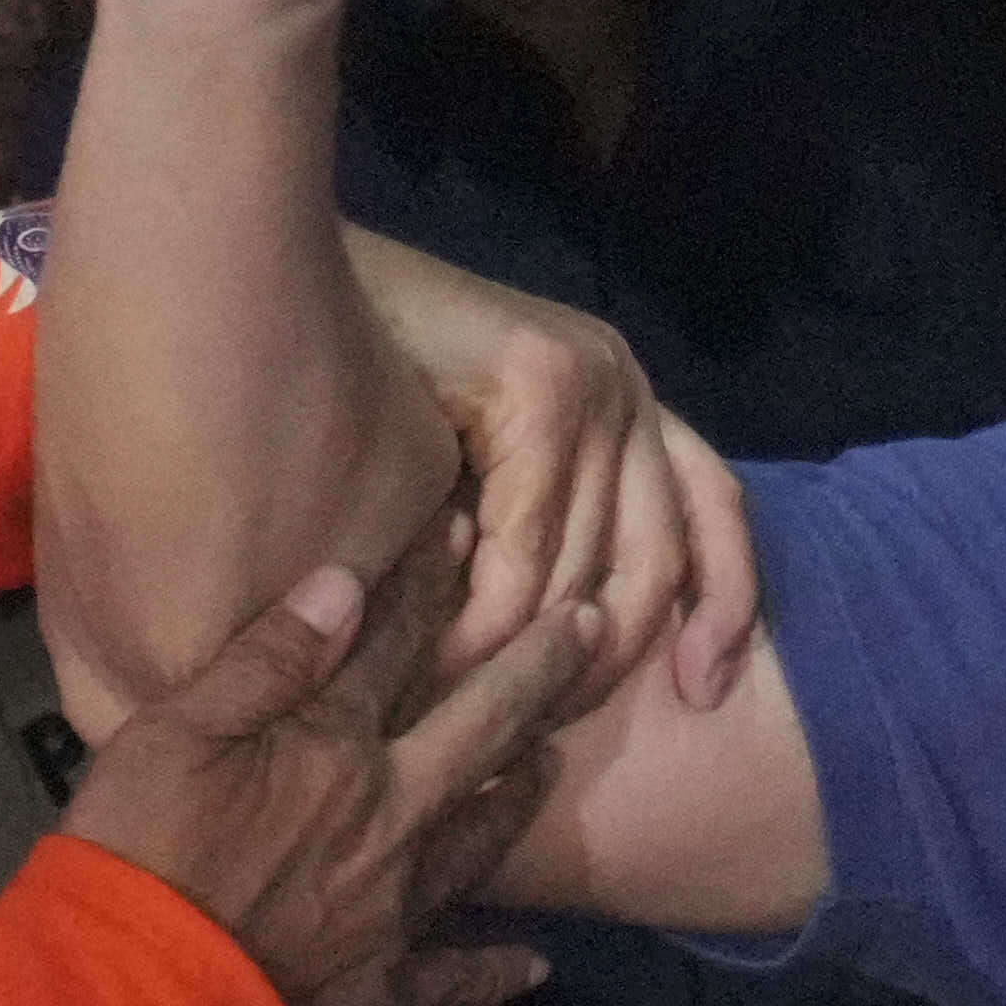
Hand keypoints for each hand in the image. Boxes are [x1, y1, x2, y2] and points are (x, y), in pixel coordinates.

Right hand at [57, 552, 589, 1005]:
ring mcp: (399, 907)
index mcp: (333, 748)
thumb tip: (345, 585)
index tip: (475, 532)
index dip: (432, 584)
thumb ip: (264, 662)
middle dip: (537, 669)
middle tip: (593, 624)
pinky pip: (458, 978)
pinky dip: (498, 970)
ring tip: (556, 757)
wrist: (142, 1004)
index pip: (393, 646)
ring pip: (484, 836)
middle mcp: (390, 817)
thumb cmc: (136, 857)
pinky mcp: (388, 991)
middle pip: (481, 729)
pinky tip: (537, 965)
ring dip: (522, 792)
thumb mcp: (172, 735)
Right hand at [347, 235, 762, 710]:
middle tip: (538, 729)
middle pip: (658, 561)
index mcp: (624, 403)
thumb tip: (551, 644)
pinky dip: (484, 623)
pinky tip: (439, 662)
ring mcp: (592, 380)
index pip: (716, 510)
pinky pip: (525, 550)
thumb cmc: (353, 384)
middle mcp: (626, 387)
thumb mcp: (466, 463)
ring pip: (583, 572)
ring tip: (468, 713)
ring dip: (523, 660)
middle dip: (606, 662)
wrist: (279, 275)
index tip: (706, 691)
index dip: (726, 603)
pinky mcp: (541, 384)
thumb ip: (521, 523)